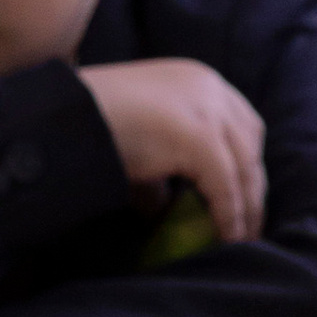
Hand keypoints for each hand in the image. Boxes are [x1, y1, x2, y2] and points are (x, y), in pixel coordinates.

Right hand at [78, 58, 265, 241]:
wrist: (63, 117)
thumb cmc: (90, 123)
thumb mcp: (142, 133)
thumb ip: (166, 160)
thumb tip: (167, 206)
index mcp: (198, 79)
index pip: (242, 124)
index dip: (248, 162)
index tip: (247, 195)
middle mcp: (210, 88)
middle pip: (250, 144)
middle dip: (252, 186)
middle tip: (250, 224)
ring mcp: (208, 110)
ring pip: (244, 168)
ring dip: (247, 207)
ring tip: (241, 238)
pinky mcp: (200, 139)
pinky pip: (226, 187)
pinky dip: (229, 215)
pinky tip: (227, 237)